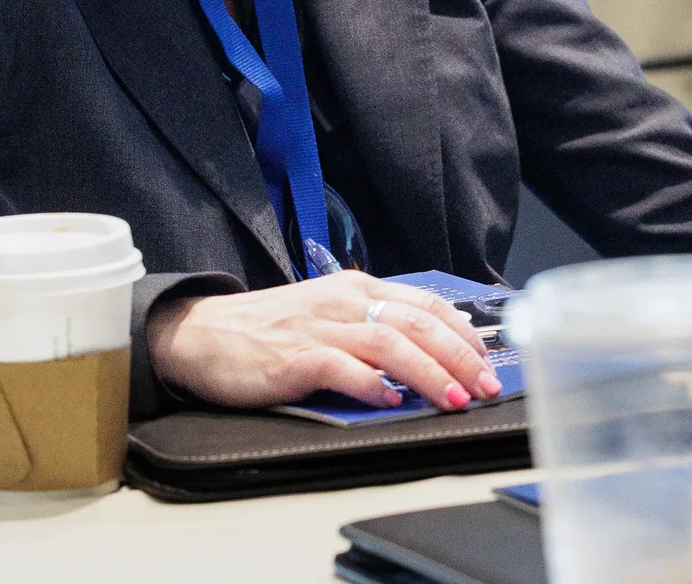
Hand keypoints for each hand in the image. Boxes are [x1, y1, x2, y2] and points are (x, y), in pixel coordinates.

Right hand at [144, 272, 500, 411]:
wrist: (203, 333)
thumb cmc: (270, 329)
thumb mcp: (329, 312)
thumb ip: (372, 324)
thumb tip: (427, 350)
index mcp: (358, 289)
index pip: (426, 304)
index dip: (464, 332)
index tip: (488, 359)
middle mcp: (346, 302)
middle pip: (418, 324)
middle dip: (461, 356)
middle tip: (486, 385)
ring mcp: (321, 329)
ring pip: (391, 345)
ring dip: (430, 373)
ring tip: (456, 398)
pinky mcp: (296, 358)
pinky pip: (343, 369)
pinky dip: (373, 386)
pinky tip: (392, 402)